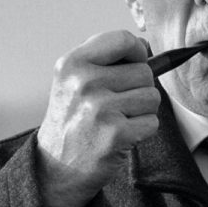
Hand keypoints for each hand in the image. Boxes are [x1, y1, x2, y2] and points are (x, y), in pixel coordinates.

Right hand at [34, 30, 160, 206]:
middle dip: (138, 88)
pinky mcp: (115, 134)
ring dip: (141, 111)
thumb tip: (144, 45)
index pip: (122, 39)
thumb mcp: (72, 81)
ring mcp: (99, 109)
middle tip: (114, 104)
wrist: (55, 167)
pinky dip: (141, 131)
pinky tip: (120, 136)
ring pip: (152, 97)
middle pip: (144, 72)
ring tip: (116, 120)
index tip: (132, 63)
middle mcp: (83, 83)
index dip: (136, 51)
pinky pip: (152, 122)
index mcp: (71, 64)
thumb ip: (104, 59)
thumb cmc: (71, 121)